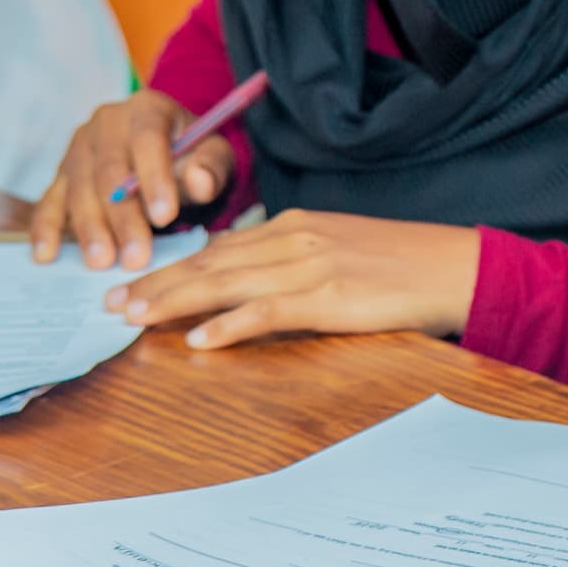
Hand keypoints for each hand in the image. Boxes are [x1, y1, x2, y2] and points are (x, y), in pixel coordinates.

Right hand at [30, 90, 234, 269]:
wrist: (169, 153)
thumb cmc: (193, 156)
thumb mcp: (214, 157)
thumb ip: (212, 169)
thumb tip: (202, 181)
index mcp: (147, 109)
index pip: (148, 139)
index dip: (154, 178)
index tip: (166, 217)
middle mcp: (107, 122)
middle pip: (110, 170)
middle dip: (123, 216)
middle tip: (136, 256)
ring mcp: (79, 147)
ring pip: (79, 188)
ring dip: (89, 228)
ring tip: (102, 262)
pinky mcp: (61, 174)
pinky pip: (50, 200)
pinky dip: (46, 227)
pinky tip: (46, 254)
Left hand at [103, 209, 479, 346]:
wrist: (456, 266)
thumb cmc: (404, 264)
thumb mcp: (340, 249)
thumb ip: (294, 259)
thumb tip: (249, 278)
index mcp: (296, 225)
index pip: (220, 248)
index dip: (173, 267)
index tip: (135, 283)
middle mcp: (294, 238)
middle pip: (210, 263)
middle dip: (157, 284)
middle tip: (111, 303)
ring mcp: (309, 266)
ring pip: (226, 284)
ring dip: (174, 303)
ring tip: (134, 319)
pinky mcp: (328, 297)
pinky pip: (267, 312)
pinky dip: (229, 326)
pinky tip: (200, 341)